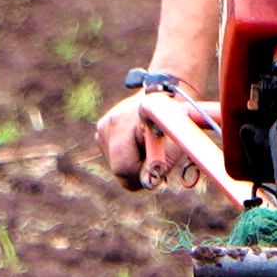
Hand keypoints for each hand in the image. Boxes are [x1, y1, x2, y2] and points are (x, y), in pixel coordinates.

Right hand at [97, 85, 233, 193]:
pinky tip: (138, 142)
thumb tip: (148, 181)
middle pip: (118, 170)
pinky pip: (114, 159)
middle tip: (156, 163)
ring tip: (149, 146)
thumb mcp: (176, 138)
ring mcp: (102, 128)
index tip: (156, 171)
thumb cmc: (174, 117)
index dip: (141, 174)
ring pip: (116, 167)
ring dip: (134, 165)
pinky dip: (128, 158)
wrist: (163, 95)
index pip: (124, 167)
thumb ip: (161, 162)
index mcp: (124, 122)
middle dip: (138, 173)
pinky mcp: (100, 132)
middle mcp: (108, 125)